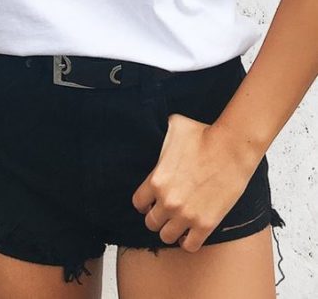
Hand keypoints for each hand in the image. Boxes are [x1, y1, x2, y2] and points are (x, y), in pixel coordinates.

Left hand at [131, 113, 259, 252]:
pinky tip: (192, 231)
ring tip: (179, 222)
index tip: (152, 200)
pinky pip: (189, 245)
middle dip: (157, 216)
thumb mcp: (174, 127)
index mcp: (156, 180)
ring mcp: (186, 215)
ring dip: (171, 230)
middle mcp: (168, 201)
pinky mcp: (205, 224)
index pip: (138, 203)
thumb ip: (160, 134)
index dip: (145, 202)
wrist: (232, 147)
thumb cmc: (205, 134)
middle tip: (167, 210)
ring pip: (166, 237)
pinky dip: (188, 241)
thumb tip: (154, 125)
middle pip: (151, 223)